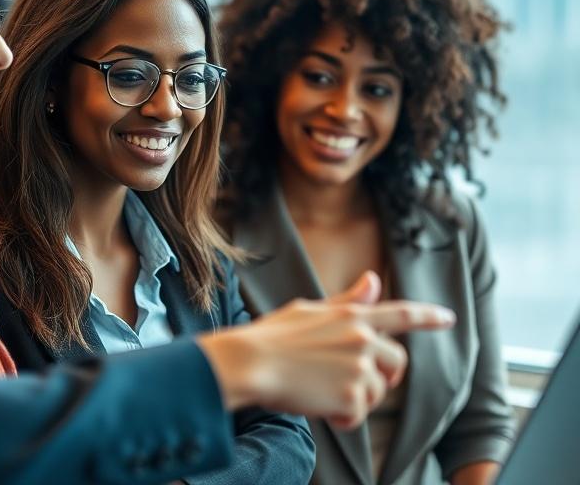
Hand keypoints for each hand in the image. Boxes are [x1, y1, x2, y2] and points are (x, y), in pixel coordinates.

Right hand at [197, 271, 455, 427]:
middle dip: (382, 376)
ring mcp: (359, 367)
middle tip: (351, 381)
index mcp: (352, 315)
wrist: (250, 362)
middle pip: (397, 363)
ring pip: (376, 392)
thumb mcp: (309, 311)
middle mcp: (362, 338)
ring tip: (320, 389)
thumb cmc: (272, 336)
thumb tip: (372, 281)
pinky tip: (317, 404)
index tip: (448, 318)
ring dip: (354, 398)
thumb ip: (346, 302)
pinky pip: (358, 416)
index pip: (401, 314)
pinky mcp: (351, 396)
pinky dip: (340, 417)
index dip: (428, 316)